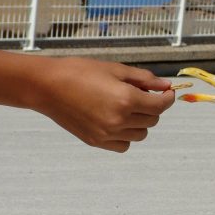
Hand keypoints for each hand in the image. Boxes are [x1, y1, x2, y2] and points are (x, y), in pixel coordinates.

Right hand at [31, 57, 174, 151]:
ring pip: (140, 134)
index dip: (167, 98)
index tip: (167, 92)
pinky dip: (126, 135)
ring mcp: (107, 134)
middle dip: (152, 107)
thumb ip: (144, 79)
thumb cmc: (79, 72)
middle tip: (140, 95)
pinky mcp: (96, 141)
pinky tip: (117, 121)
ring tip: (126, 107)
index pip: (160, 106)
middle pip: (152, 120)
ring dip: (140, 122)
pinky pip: (124, 145)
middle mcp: (119, 120)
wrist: (47, 86)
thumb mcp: (115, 69)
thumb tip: (165, 85)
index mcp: (126, 100)